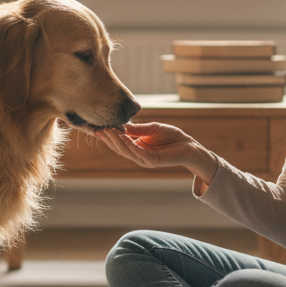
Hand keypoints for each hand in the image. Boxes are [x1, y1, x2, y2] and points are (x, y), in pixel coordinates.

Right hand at [95, 122, 218, 184]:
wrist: (189, 146)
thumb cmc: (171, 137)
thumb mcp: (152, 129)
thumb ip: (137, 129)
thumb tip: (120, 125)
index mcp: (137, 147)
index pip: (118, 142)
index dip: (108, 136)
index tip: (96, 127)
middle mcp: (138, 155)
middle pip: (119, 148)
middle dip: (108, 138)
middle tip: (98, 128)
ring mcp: (145, 159)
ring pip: (126, 151)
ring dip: (116, 141)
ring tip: (108, 131)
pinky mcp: (153, 161)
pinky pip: (138, 153)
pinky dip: (130, 145)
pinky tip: (123, 137)